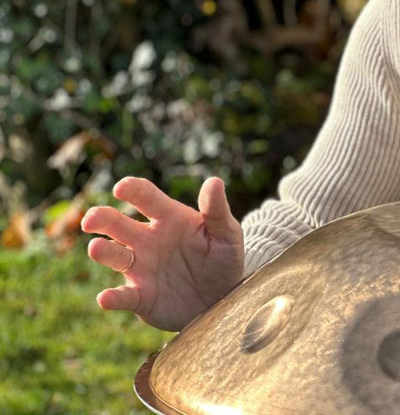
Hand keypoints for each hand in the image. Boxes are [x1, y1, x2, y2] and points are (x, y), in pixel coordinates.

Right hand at [81, 176, 244, 331]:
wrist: (224, 298)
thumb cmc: (223, 258)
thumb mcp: (227, 233)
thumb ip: (217, 210)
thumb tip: (214, 181)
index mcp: (169, 218)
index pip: (146, 197)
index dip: (133, 190)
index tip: (121, 188)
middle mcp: (147, 240)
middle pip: (117, 224)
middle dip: (101, 218)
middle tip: (92, 220)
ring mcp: (141, 268)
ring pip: (114, 256)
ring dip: (103, 252)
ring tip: (96, 248)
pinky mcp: (140, 297)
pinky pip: (123, 297)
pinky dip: (112, 298)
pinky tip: (105, 298)